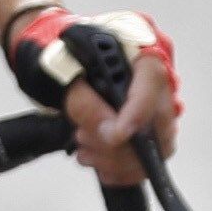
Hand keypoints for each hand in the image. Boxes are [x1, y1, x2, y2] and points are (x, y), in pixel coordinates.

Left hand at [5, 6, 181, 190]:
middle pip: (160, 120)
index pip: (152, 82)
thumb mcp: (61, 70)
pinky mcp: (147, 123)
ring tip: (86, 151)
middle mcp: (155, 73)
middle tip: (86, 140)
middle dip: (123, 144)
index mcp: (139, 43)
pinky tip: (99, 165)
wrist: (50, 56)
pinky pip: (149, 154)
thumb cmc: (56, 53)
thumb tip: (109, 132)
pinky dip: (124, 167)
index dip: (137, 113)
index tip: (116, 135)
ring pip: (158, 143)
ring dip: (120, 159)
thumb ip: (83, 101)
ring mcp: (154, 100)